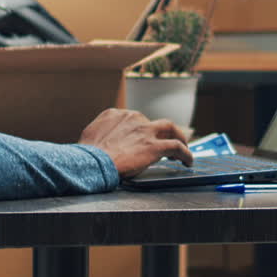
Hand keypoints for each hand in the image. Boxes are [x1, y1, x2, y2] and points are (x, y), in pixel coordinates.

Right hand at [78, 109, 192, 178]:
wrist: (93, 162)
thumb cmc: (88, 154)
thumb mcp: (90, 135)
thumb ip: (102, 132)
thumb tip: (102, 141)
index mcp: (115, 115)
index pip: (134, 119)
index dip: (141, 130)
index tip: (143, 139)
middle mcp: (132, 118)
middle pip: (153, 123)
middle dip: (159, 133)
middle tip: (163, 143)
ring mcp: (145, 131)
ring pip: (170, 128)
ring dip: (179, 137)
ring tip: (183, 147)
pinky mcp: (155, 146)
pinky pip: (177, 147)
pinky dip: (185, 154)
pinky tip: (188, 161)